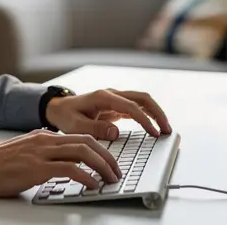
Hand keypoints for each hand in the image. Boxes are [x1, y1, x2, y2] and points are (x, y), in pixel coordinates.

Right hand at [0, 129, 120, 196]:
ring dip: (101, 166)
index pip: (79, 137)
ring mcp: (41, 153)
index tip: (108, 163)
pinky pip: (69, 169)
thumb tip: (59, 167)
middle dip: (107, 156)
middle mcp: (45, 141)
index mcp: (43, 137)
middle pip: (86, 142)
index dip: (99, 149)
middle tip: (116, 171)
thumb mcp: (23, 154)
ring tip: (110, 179)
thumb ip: (41, 156)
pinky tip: (92, 185)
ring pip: (82, 152)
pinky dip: (85, 176)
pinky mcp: (36, 168)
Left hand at [45, 89, 171, 139]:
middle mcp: (111, 94)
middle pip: (141, 98)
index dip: (144, 119)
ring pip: (142, 101)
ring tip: (166, 130)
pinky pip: (136, 109)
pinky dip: (147, 116)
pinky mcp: (116, 106)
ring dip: (155, 113)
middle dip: (157, 113)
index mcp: (102, 97)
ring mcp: (115, 99)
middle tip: (167, 130)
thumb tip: (116, 132)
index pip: (130, 106)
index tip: (154, 133)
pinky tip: (154, 127)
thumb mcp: (75, 126)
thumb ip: (95, 129)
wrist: (59, 109)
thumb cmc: (66, 116)